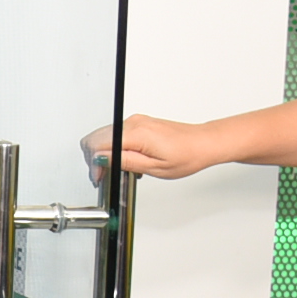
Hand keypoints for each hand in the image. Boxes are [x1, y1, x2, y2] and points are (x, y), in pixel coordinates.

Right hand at [84, 114, 206, 184]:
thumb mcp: (154, 168)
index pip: (97, 144)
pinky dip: (115, 148)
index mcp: (136, 133)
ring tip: (120, 169)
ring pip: (104, 136)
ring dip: (105, 153)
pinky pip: (116, 133)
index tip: (100, 176)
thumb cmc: (186, 155)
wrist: (202, 143)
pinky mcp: (139, 122)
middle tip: (106, 175)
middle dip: (96, 159)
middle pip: (96, 138)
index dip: (94, 163)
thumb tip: (100, 158)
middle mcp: (133, 122)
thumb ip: (124, 161)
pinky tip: (126, 159)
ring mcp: (135, 120)